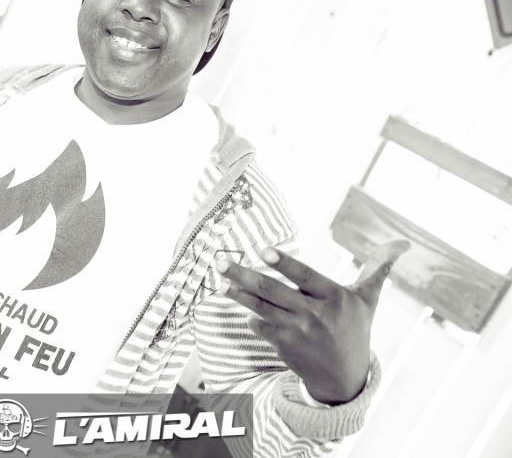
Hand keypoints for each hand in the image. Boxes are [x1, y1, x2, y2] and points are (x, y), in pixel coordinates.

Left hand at [217, 240, 409, 404]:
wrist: (346, 378)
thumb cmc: (355, 330)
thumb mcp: (367, 300)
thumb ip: (378, 269)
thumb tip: (403, 245)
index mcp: (334, 297)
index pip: (304, 275)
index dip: (283, 264)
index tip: (263, 252)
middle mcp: (315, 315)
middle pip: (272, 290)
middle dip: (243, 276)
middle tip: (220, 263)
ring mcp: (298, 332)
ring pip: (262, 308)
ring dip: (239, 295)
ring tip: (222, 282)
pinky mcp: (285, 347)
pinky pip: (261, 328)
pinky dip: (252, 319)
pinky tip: (244, 310)